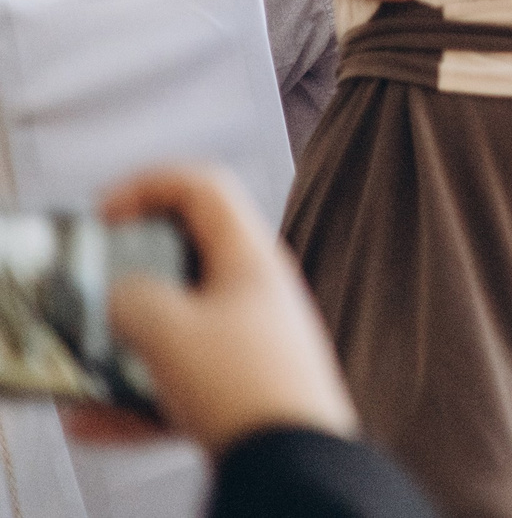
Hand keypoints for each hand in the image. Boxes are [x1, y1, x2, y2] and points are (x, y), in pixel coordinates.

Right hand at [64, 167, 355, 454]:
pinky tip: (94, 420)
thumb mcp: (168, 330)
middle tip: (91, 286)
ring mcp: (254, 338)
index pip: (203, 186)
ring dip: (126, 341)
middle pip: (186, 255)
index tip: (104, 214)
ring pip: (177, 324)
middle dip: (130, 269)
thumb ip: (132, 300)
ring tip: (83, 363)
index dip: (147, 186)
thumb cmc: (248, 385)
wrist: (293, 460)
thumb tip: (122, 298)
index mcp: (250, 256)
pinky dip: (137, 394)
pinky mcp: (245, 385)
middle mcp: (257, 289)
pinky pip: (180, 378)